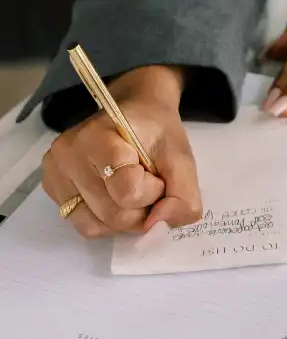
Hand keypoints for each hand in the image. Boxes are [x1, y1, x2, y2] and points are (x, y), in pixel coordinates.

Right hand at [41, 66, 202, 239]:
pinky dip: (106, 221)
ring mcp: (55, 171)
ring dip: (125, 218)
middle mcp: (68, 153)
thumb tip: (157, 225)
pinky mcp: (51, 187)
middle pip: (112, 213)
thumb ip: (184, 196)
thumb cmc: (157, 133)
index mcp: (98, 136)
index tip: (156, 172)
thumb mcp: (182, 159)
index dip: (153, 191)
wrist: (136, 113)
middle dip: (142, 208)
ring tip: (132, 190)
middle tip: (148, 183)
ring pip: (96, 225)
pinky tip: (114, 196)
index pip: (128, 191)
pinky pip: (83, 224)